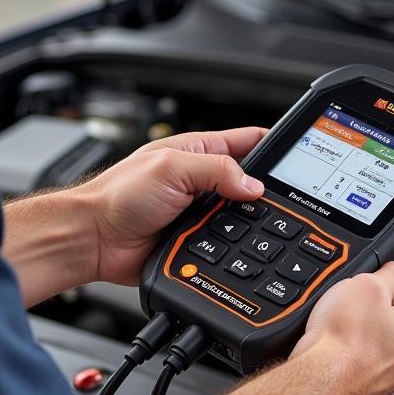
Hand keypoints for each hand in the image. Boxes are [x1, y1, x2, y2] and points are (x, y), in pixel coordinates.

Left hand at [79, 129, 268, 286]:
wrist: (94, 240)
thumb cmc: (118, 195)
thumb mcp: (171, 168)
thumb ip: (216, 170)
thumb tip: (253, 185)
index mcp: (196, 151)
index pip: (247, 141)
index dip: (274, 145)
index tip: (299, 153)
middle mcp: (200, 181)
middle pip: (249, 184)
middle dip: (264, 193)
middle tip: (281, 202)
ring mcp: (198, 212)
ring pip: (241, 219)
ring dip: (246, 225)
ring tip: (255, 228)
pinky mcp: (194, 241)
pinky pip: (224, 247)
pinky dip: (231, 250)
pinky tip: (235, 252)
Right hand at [291, 262, 393, 394]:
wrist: (320, 379)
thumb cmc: (342, 336)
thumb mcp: (368, 286)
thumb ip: (390, 276)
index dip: (372, 295)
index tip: (356, 295)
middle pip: (379, 334)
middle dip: (361, 326)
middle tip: (339, 318)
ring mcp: (377, 387)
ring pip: (364, 362)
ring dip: (351, 353)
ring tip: (330, 343)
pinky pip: (349, 385)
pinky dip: (340, 377)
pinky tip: (328, 367)